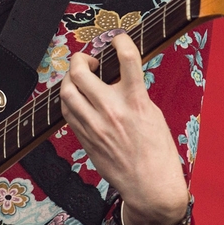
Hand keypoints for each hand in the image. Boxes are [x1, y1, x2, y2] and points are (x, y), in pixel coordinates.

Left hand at [60, 31, 189, 224]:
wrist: (150, 186)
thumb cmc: (157, 151)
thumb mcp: (153, 114)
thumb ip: (134, 93)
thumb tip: (118, 76)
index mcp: (136, 102)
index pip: (127, 58)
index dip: (120, 40)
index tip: (118, 38)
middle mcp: (112, 110)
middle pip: (80, 72)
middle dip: (80, 58)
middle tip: (89, 61)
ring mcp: (95, 126)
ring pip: (66, 91)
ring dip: (70, 78)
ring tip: (80, 79)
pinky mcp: (85, 139)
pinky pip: (67, 112)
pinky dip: (70, 100)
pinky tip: (79, 100)